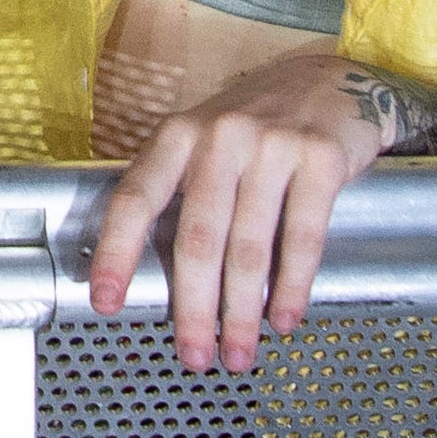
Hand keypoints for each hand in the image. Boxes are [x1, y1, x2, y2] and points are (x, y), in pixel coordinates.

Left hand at [87, 53, 436, 372]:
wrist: (331, 82)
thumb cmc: (256, 124)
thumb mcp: (204, 139)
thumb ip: (180, 188)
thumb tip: (151, 264)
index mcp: (178, 134)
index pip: (136, 197)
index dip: (116, 251)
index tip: (105, 300)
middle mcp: (218, 136)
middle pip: (197, 236)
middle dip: (193, 306)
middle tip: (194, 356)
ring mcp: (271, 146)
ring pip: (249, 245)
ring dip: (243, 311)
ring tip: (239, 354)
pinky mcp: (320, 159)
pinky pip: (302, 236)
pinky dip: (292, 286)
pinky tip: (284, 319)